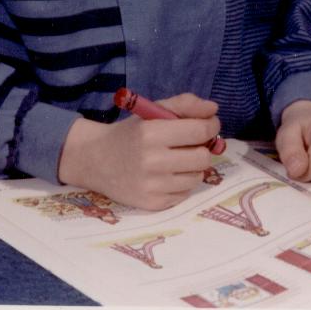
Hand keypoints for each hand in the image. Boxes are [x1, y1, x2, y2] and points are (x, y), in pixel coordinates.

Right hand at [58, 93, 220, 209]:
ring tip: (178, 159)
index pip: (199, 131)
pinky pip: (184, 193)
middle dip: (203, 148)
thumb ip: (184, 105)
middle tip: (193, 144)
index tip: (210, 124)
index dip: (211, 125)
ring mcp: (152, 186)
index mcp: (152, 133)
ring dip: (193, 167)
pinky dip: (181, 183)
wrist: (96, 160)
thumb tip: (213, 108)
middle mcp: (152, 161)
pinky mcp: (153, 204)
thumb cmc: (129, 133)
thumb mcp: (151, 111)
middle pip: (202, 157)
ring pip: (196, 177)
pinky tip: (168, 174)